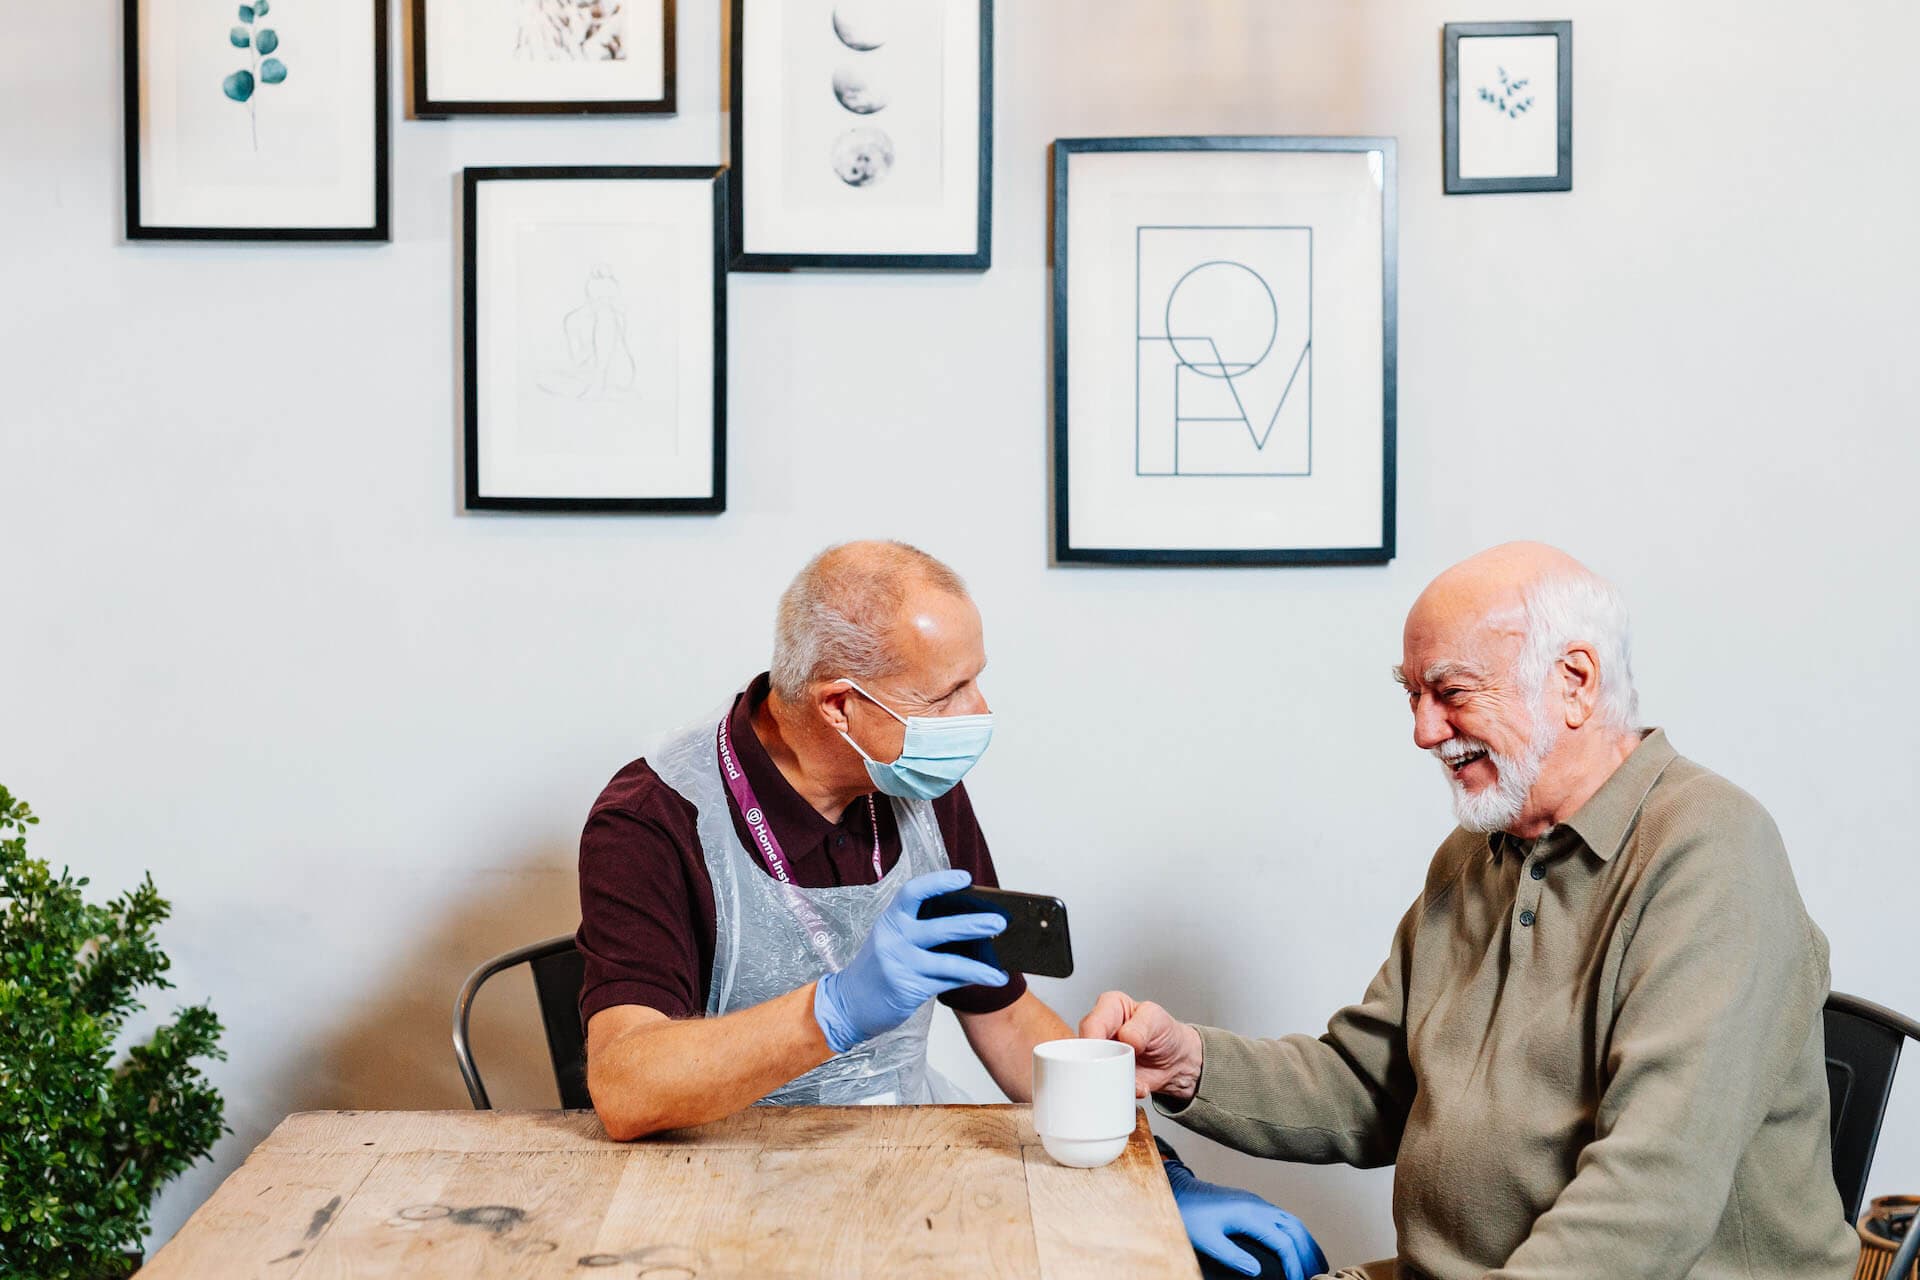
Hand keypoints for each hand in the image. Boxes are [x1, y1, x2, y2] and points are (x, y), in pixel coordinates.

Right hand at [813, 870, 1006, 1053]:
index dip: (939, 882)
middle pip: (939, 928)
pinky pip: (946, 982)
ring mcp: (901, 965)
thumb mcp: (891, 938)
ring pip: (949, 963)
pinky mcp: (909, 988)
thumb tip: (968, 922)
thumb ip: (919, 928)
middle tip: (999, 922)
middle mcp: (894, 938)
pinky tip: (986, 979)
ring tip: (1001, 971)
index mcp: (890, 919)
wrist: (850, 1003)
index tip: (965, 878)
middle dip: (973, 924)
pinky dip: (968, 980)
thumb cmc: (879, 966)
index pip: (913, 892)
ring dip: (979, 966)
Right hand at [1079, 991, 1203, 1099]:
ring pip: (1090, 1071)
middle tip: (1119, 1070)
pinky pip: (1102, 1087)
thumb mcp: (1158, 1021)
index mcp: (1109, 1008)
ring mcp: (1100, 1055)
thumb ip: (1142, 1025)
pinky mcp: (1105, 1075)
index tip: (1106, 1054)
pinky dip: (1119, 1091)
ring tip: (1134, 1079)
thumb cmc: (1165, 1033)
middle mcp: (1100, 1030)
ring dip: (1111, 1080)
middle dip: (1100, 1064)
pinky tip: (1136, 1087)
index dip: (1094, 1040)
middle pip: (1084, 1049)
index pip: (1091, 1024)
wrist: (1177, 1061)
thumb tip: (1126, 1036)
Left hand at [1164, 1157, 1327, 1279]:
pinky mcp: (1254, 1204)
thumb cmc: (1189, 1214)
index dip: (1294, 1265)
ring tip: (1317, 1266)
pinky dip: (1298, 1234)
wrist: (1178, 1190)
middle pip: (1295, 1229)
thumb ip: (1231, 1255)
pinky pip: (1285, 1218)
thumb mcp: (1205, 1239)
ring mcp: (1257, 1203)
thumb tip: (1257, 1272)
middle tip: (1318, 1277)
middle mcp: (1258, 1205)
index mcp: (1248, 1213)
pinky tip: (1299, 1248)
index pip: (1283, 1241)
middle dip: (1309, 1255)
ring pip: (1293, 1221)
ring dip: (1308, 1243)